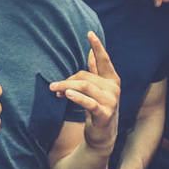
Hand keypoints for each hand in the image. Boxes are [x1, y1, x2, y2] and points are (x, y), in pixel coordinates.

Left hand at [50, 31, 120, 151]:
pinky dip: (76, 97)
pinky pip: (88, 102)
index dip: (97, 46)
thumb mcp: (98, 89)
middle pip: (86, 76)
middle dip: (68, 79)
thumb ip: (96, 71)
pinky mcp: (105, 114)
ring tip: (54, 89)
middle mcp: (114, 89)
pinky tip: (66, 94)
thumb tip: (91, 51)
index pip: (104, 60)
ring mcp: (111, 102)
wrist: (102, 136)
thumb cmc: (98, 108)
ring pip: (85, 86)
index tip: (89, 33)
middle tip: (54, 87)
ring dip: (67, 86)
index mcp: (112, 80)